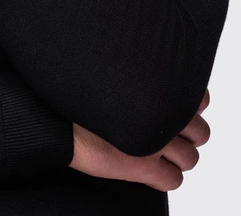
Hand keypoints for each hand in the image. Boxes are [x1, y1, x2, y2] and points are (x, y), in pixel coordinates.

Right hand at [69, 90, 210, 190]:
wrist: (55, 115)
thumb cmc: (78, 93)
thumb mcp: (114, 76)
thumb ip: (141, 82)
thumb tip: (159, 91)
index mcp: (157, 84)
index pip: (201, 100)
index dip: (188, 107)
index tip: (173, 109)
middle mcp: (163, 111)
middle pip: (201, 133)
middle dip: (186, 134)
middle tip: (166, 134)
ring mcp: (156, 140)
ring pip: (191, 159)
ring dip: (176, 157)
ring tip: (156, 152)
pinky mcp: (144, 165)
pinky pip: (173, 180)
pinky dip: (162, 177)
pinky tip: (145, 168)